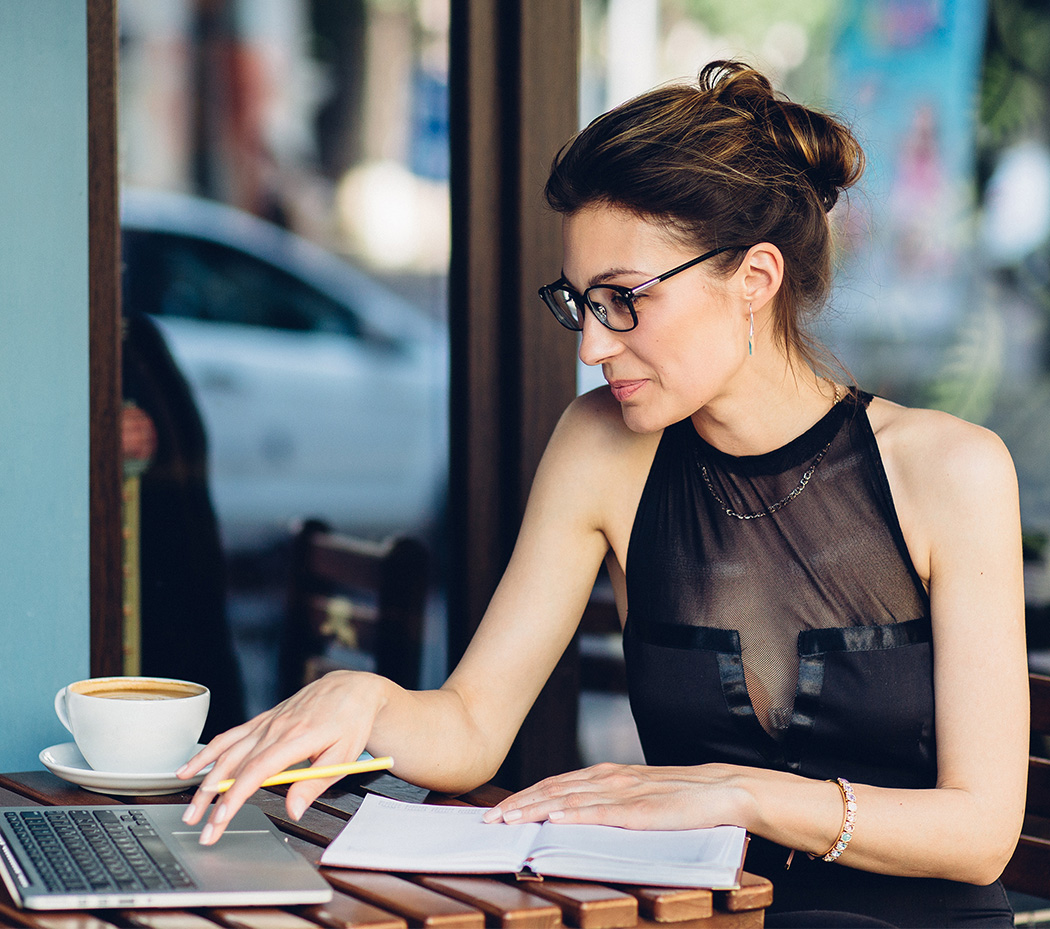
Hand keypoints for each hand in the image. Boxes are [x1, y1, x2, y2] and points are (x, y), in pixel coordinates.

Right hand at [178, 670, 387, 844]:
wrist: (351, 689)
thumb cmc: (350, 722)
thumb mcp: (343, 757)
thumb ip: (314, 784)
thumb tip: (294, 811)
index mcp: (297, 738)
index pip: (258, 770)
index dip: (236, 795)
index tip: (221, 818)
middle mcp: (276, 728)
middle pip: (236, 766)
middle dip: (212, 798)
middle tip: (198, 826)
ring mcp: (267, 722)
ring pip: (227, 752)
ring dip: (205, 780)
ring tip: (190, 807)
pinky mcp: (263, 720)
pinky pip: (231, 736)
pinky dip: (208, 752)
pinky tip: (190, 768)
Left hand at [482, 762, 747, 830]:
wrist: (724, 791)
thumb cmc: (680, 799)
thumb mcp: (636, 797)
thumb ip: (606, 804)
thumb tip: (570, 819)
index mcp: (608, 775)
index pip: (556, 785)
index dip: (525, 797)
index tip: (498, 811)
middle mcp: (611, 778)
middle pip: (555, 790)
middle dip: (519, 805)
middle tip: (490, 820)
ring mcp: (626, 792)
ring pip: (571, 799)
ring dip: (537, 809)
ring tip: (510, 820)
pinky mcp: (643, 809)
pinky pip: (603, 812)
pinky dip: (577, 814)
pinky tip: (557, 820)